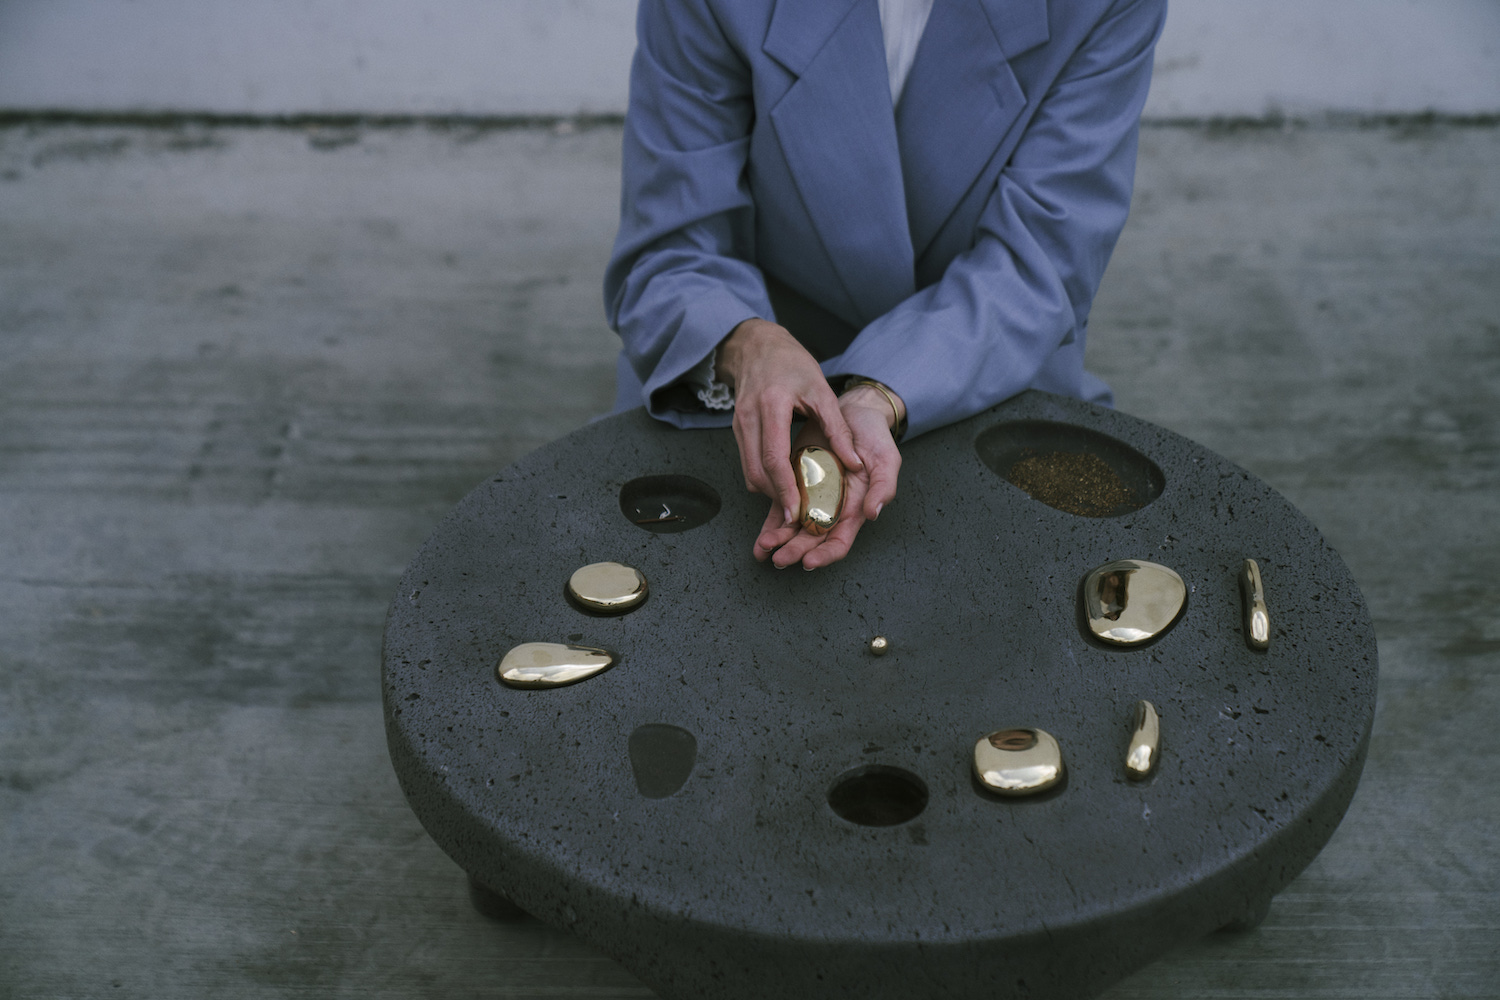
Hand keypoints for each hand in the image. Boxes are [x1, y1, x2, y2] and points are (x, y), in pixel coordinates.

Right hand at [716, 318, 863, 525]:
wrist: (757, 345)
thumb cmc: (792, 364)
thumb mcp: (821, 390)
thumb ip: (838, 429)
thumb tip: (854, 465)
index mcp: (771, 406)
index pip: (774, 458)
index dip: (784, 490)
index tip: (795, 512)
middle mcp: (749, 418)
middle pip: (757, 473)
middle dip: (776, 498)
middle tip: (797, 515)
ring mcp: (739, 424)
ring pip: (749, 472)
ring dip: (770, 490)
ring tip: (794, 502)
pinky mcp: (737, 429)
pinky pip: (748, 463)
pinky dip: (764, 477)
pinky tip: (783, 481)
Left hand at [751, 383, 903, 569]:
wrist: (852, 413)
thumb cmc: (874, 438)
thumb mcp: (887, 459)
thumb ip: (884, 487)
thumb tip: (873, 513)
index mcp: (853, 510)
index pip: (839, 542)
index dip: (825, 555)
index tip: (809, 561)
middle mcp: (830, 510)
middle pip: (811, 540)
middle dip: (794, 551)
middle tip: (779, 558)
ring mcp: (810, 498)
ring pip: (792, 527)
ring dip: (777, 540)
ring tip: (763, 548)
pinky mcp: (794, 483)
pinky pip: (780, 506)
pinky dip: (770, 523)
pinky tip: (760, 536)